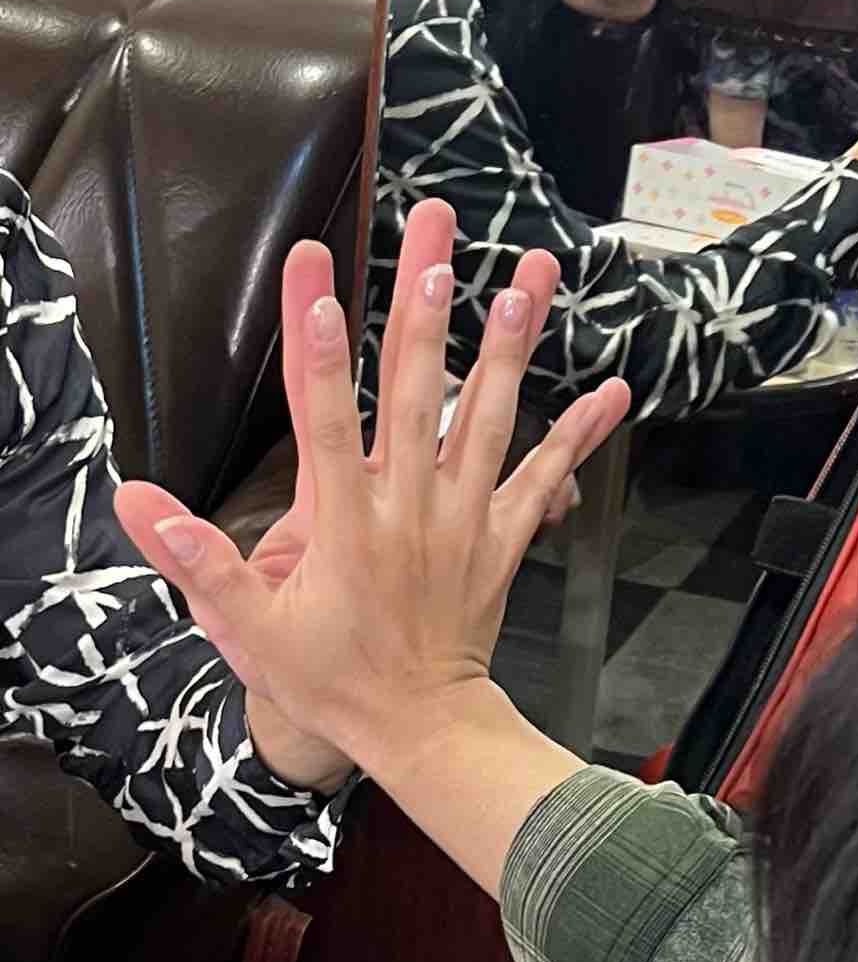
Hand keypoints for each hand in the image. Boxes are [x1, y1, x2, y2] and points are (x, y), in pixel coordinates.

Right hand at [114, 200, 630, 765]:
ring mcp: (466, 517)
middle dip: (422, 306)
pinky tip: (616, 389)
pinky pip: (547, 476)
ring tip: (531, 276)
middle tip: (434, 232)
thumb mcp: (247, 631)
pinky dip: (580, 434)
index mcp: (345, 525)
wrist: (418, 728)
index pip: (323, 424)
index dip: (317, 354)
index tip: (316, 284)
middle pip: (415, 391)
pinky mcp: (504, 535)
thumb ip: (197, 561)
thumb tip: (137, 498)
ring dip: (510, 344)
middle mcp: (411, 507)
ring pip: (491, 417)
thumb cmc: (327, 677)